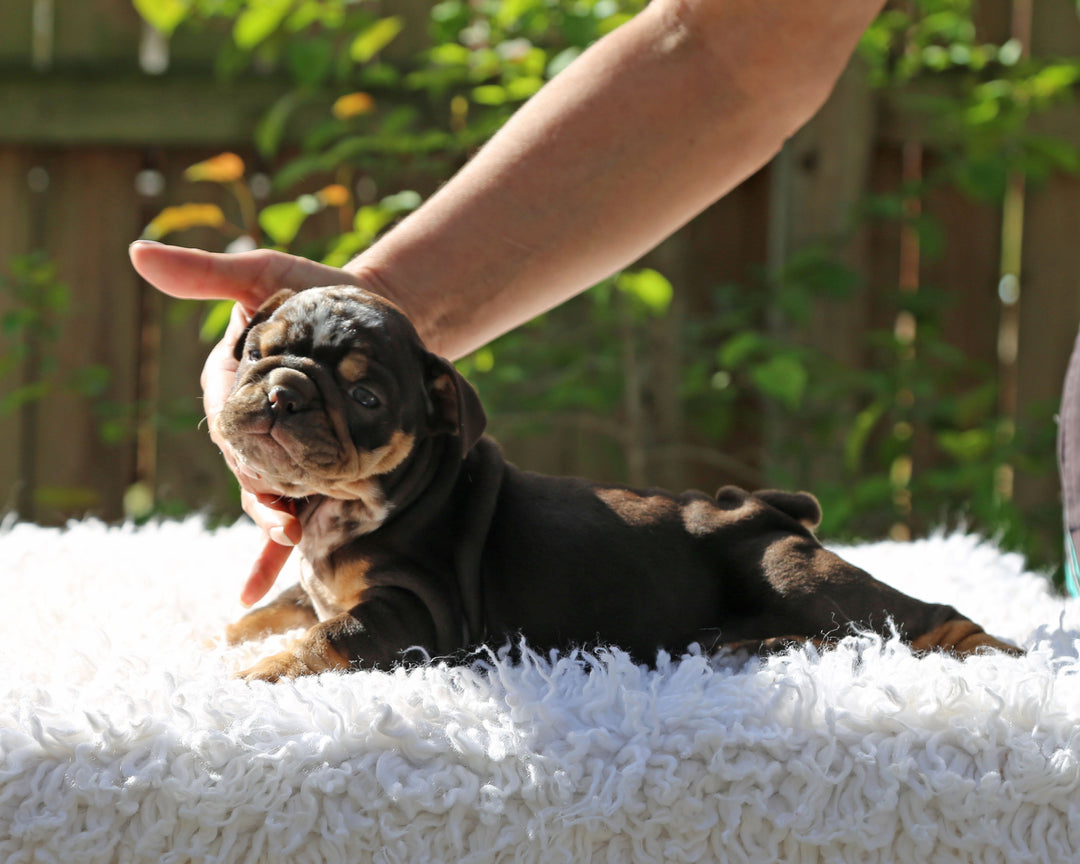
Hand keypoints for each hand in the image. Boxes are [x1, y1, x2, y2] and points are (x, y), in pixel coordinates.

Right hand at [128, 241, 364, 603]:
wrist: (382, 314)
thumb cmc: (319, 290)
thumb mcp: (265, 272)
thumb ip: (208, 273)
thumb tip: (138, 253)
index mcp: (232, 384)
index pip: (224, 413)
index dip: (237, 431)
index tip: (252, 445)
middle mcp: (251, 426)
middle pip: (244, 462)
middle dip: (258, 484)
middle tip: (280, 504)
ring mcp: (281, 452)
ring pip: (261, 493)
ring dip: (266, 520)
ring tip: (285, 532)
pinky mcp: (310, 471)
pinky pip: (285, 514)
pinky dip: (267, 554)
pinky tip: (256, 590)